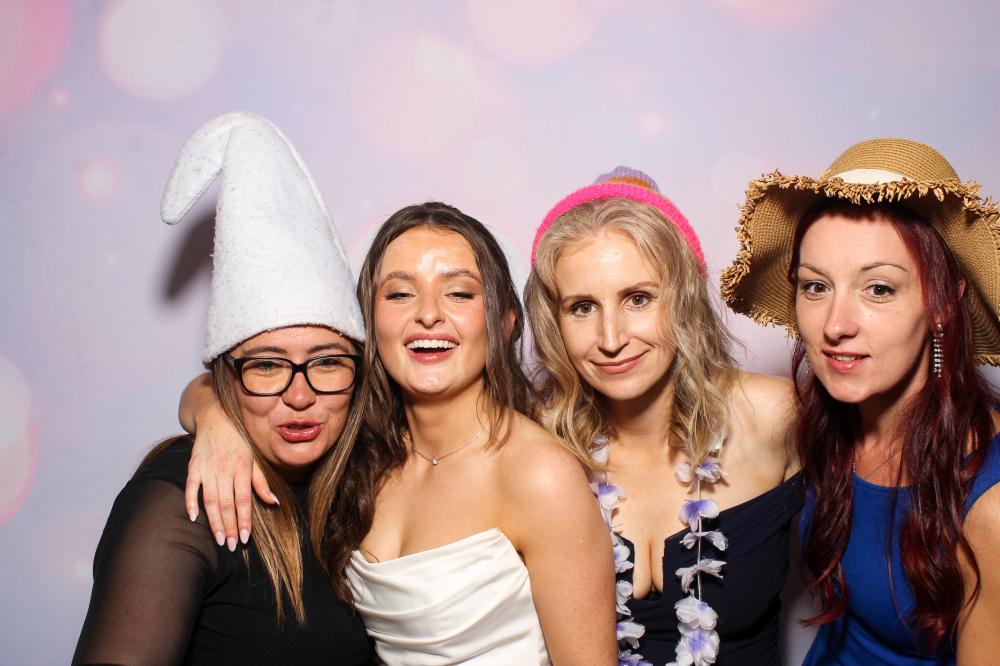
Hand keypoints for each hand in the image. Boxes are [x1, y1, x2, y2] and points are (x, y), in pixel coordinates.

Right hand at [179, 374, 277, 549]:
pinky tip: (194, 518)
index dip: (245, 520)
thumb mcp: (254, 459)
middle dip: (230, 527)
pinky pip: (190, 487)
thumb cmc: (239, 441)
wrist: (216, 418)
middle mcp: (225, 470)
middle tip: (232, 546)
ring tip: (220, 540)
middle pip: (227, 504)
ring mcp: (207, 468)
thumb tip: (274, 502)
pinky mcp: (193, 466)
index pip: (244, 500)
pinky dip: (190, 502)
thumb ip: (261, 482)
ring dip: (214, 522)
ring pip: (210, 500)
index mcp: (242, 469)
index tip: (246, 538)